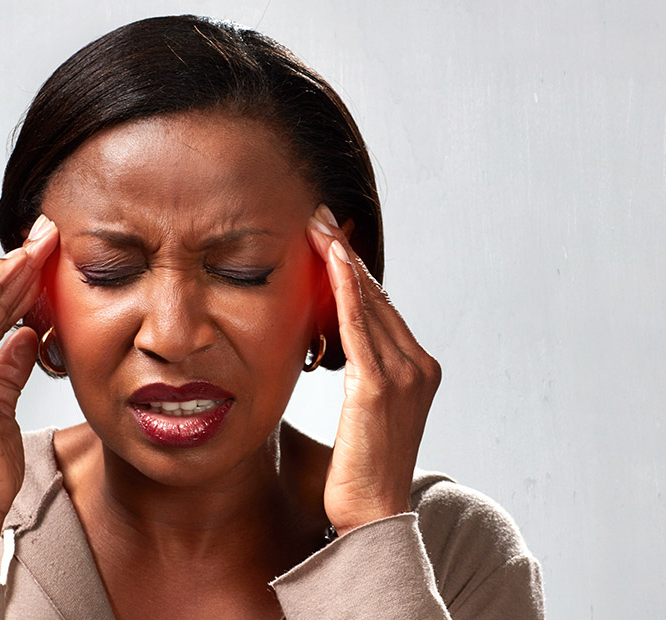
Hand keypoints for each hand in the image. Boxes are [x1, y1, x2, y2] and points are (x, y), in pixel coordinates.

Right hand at [0, 215, 58, 527]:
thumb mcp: (1, 406)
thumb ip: (9, 368)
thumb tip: (28, 334)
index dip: (10, 285)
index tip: (39, 257)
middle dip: (17, 267)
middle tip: (48, 234)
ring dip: (16, 270)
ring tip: (45, 241)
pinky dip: (4, 291)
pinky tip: (26, 266)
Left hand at [306, 205, 440, 533]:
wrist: (372, 513)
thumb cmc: (362, 467)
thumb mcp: (364, 412)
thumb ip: (359, 374)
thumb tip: (336, 348)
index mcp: (417, 369)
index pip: (382, 308)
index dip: (356, 271)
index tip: (332, 240)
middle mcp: (418, 365)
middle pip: (377, 297)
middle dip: (346, 255)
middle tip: (320, 218)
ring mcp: (403, 374)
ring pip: (368, 303)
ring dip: (341, 261)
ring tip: (318, 226)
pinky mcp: (378, 387)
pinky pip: (359, 326)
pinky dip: (346, 290)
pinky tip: (331, 261)